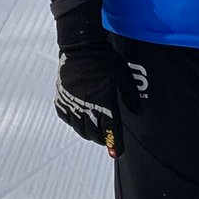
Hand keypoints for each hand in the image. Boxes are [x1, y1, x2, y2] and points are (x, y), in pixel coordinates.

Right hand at [51, 0, 137, 156]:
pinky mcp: (61, 97)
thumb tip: (137, 113)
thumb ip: (130, 96)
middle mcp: (86, 105)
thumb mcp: (122, 75)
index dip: (114, 144)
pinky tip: (78, 119)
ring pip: (79, 128)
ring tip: (94, 131)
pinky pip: (66, 117)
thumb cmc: (104, 59)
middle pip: (94, 133)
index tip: (117, 153)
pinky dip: (73, 122)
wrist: (81, 46)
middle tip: (107, 138)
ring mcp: (72, 102)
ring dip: (88, 133)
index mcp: (103, 101)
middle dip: (102, 139)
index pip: (110, 129)